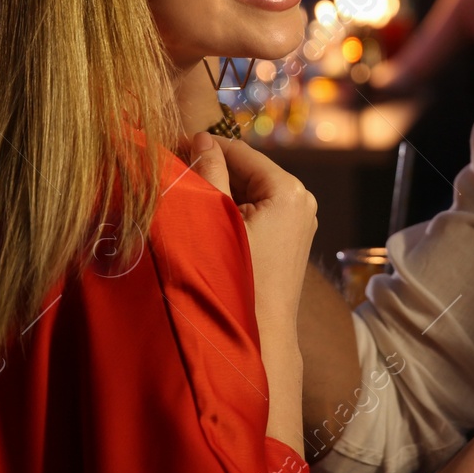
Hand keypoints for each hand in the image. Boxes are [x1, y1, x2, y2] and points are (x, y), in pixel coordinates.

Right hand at [190, 133, 317, 330]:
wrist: (261, 334)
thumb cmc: (236, 278)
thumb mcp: (217, 218)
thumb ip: (209, 173)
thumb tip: (201, 138)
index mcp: (289, 190)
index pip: (240, 151)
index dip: (204, 147)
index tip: (171, 146)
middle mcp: (302, 200)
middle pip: (248, 170)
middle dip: (213, 171)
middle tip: (174, 173)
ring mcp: (301, 220)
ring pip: (252, 191)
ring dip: (222, 191)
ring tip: (187, 197)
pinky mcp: (293, 238)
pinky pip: (260, 210)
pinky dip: (235, 210)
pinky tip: (209, 220)